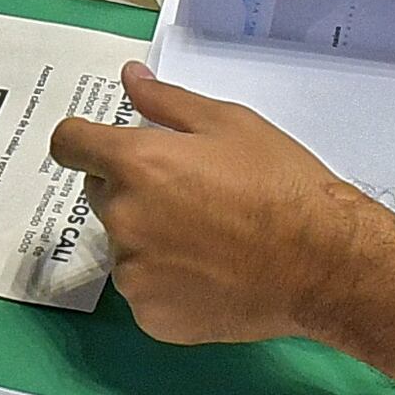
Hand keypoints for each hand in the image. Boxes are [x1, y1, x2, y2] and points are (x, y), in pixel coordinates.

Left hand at [42, 60, 381, 350]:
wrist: (324, 264)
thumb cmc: (281, 185)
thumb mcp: (229, 124)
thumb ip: (166, 101)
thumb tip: (129, 78)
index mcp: (136, 164)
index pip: (69, 143)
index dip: (85, 141)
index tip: (101, 147)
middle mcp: (122, 218)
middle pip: (101, 194)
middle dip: (132, 188)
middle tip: (191, 195)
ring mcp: (133, 274)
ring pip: (125, 245)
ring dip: (150, 239)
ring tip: (209, 240)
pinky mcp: (151, 316)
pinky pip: (144, 290)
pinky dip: (166, 283)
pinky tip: (211, 275)